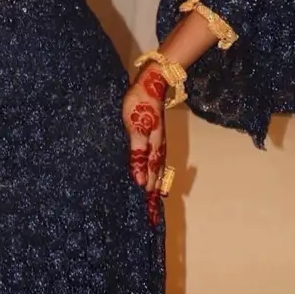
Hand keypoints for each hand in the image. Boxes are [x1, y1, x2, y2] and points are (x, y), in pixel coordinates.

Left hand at [123, 62, 167, 224]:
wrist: (151, 83)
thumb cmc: (139, 104)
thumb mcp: (135, 129)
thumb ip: (137, 153)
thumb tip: (140, 178)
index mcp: (153, 148)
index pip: (151, 176)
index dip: (149, 192)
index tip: (148, 210)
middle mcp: (159, 147)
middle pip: (157, 174)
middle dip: (155, 192)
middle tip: (153, 210)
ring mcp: (159, 140)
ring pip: (159, 166)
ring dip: (157, 181)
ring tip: (157, 196)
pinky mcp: (155, 134)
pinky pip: (157, 157)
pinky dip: (157, 168)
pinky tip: (153, 170)